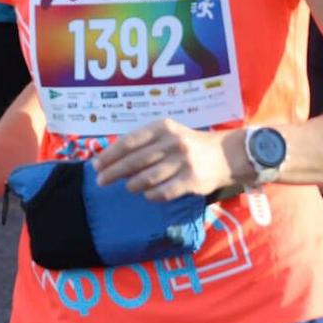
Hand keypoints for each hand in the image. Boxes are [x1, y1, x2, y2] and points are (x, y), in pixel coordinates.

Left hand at [92, 119, 246, 201]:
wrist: (226, 155)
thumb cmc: (187, 144)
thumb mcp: (167, 133)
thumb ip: (143, 141)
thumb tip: (109, 157)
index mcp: (162, 127)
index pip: (129, 142)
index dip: (110, 155)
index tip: (96, 165)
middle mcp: (172, 142)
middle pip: (134, 161)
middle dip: (114, 172)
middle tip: (101, 181)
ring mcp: (183, 162)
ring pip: (147, 177)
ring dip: (132, 184)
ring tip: (128, 187)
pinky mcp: (192, 180)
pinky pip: (164, 192)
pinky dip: (152, 195)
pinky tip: (147, 195)